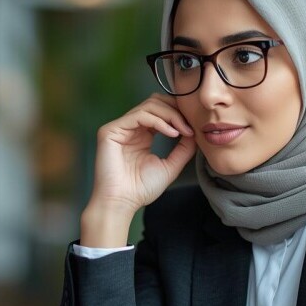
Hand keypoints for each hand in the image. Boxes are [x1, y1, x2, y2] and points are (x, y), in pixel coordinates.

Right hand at [81, 94, 195, 246]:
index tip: (194, 127)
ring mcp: (119, 128)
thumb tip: (195, 131)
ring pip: (149, 106)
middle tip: (190, 125)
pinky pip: (139, 115)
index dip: (178, 114)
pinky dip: (159, 121)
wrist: (122, 203)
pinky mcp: (111, 130)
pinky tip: (172, 133)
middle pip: (155, 102)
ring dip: (171, 115)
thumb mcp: (170, 166)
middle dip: (176, 110)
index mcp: (141, 134)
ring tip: (183, 130)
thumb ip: (183, 149)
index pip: (160, 112)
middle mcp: (130, 128)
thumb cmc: (141, 189)